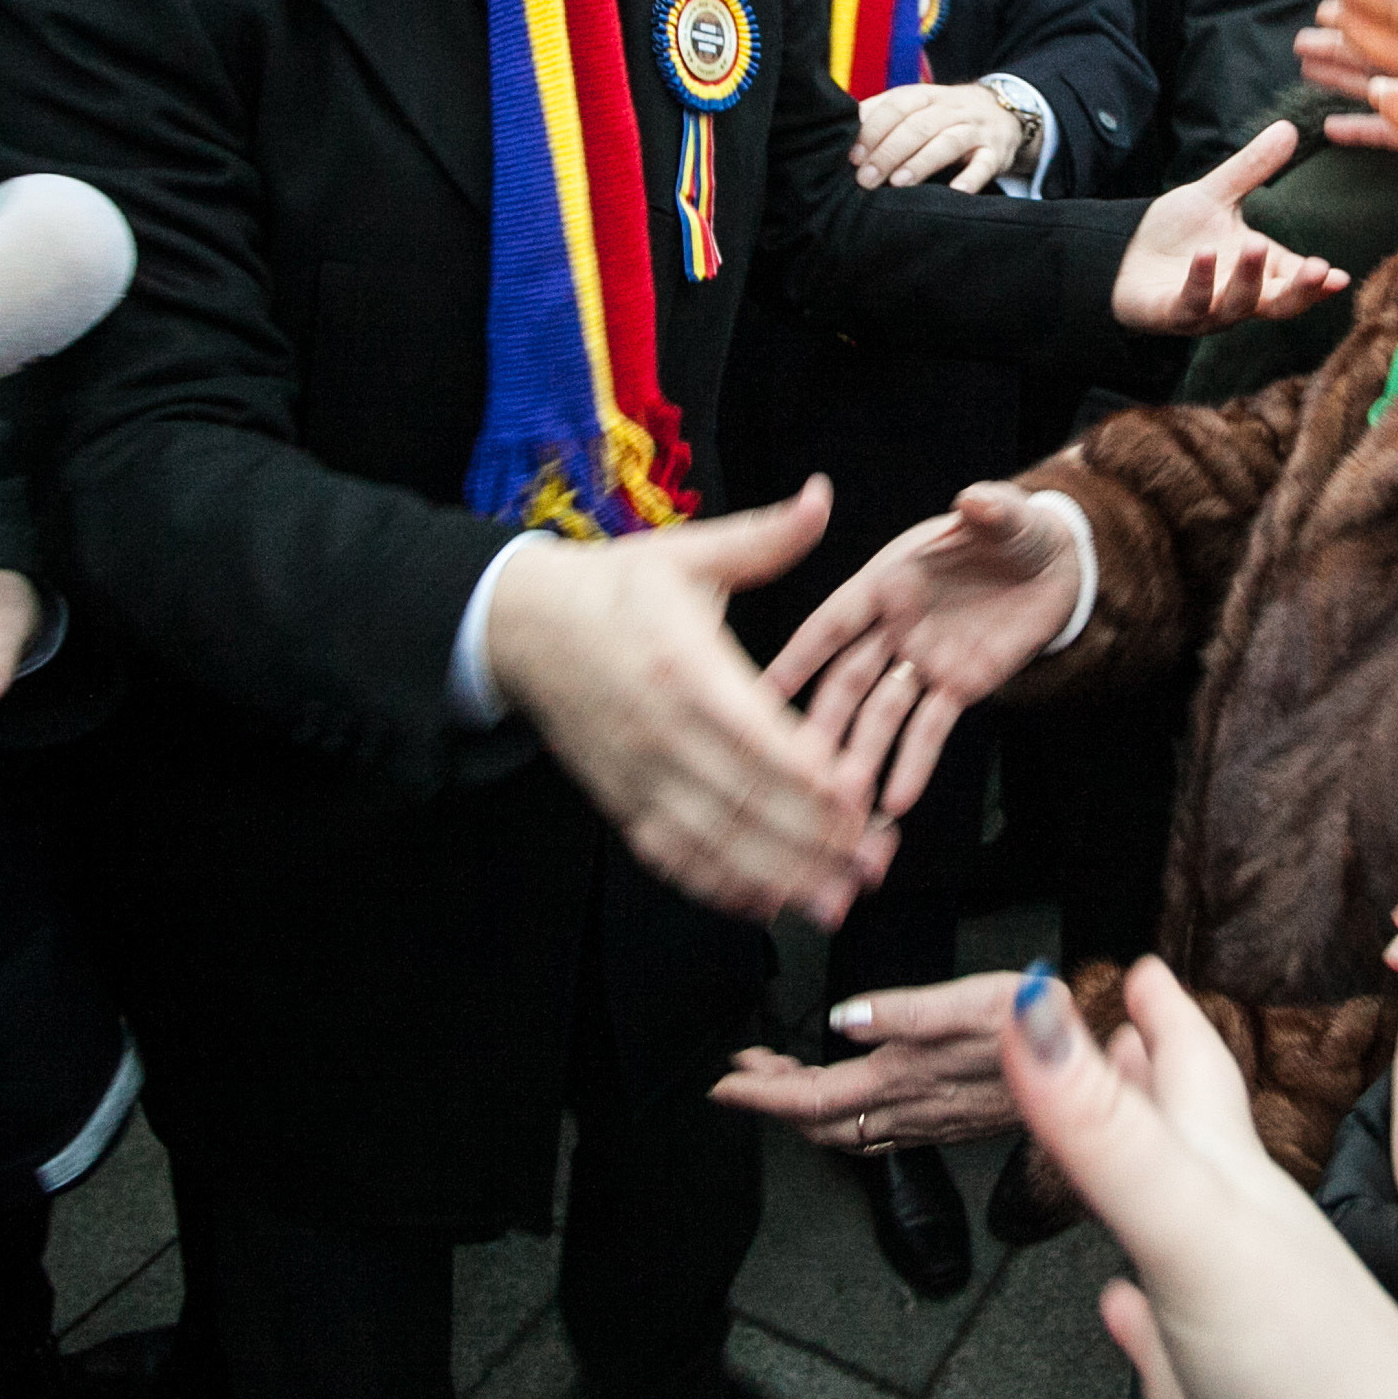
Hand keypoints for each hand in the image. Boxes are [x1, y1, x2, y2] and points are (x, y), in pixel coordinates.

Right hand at [483, 481, 922, 926]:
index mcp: (687, 667)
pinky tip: (764, 903)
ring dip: (775, 878)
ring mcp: (639, 774)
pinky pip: (671, 854)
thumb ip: (764, 539)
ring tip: (835, 901)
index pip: (758, 736)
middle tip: (875, 867)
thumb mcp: (689, 553)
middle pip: (744, 801)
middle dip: (813, 842)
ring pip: (712, 840)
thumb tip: (821, 495)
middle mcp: (663, 731)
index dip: (809, 777)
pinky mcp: (620, 800)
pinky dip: (717, 884)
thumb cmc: (616, 587)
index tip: (859, 803)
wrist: (522, 626)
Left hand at [711, 968, 1022, 1149]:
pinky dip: (842, 1118)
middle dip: (771, 1100)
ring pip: (845, 1131)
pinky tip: (845, 1098)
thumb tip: (842, 1019)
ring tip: (780, 1076)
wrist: (1095, 1054)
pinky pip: (875, 1134)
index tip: (724, 1082)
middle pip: (818, 1122)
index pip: (810, 1098)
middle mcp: (910, 1109)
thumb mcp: (972, 999)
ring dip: (803, 1109)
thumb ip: (903, 1012)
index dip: (760, 1092)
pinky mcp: (946, 1120)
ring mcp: (928, 1120)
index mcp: (904, 1078)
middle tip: (743, 1072)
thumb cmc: (1039, 1019)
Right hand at [767, 481, 1081, 816]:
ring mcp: (922, 661)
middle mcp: (894, 626)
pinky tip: (898, 799)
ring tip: (845, 799)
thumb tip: (974, 500)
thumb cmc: (1016, 530)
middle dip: (824, 722)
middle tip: (797, 768)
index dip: (799, 654)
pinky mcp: (958, 687)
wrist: (1058, 564)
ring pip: (881, 714)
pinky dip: (915, 762)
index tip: (762, 690)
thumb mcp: (1007, 517)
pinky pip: (931, 729)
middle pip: (848, 680)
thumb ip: (989, 511)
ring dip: (862, 754)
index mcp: (889, 579)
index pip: (833, 621)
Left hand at [855, 80, 1022, 191]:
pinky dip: (971, 178)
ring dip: (921, 162)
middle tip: (867, 178)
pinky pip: (985, 164)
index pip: (897, 106)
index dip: (874, 130)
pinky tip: (956, 192)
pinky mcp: (995, 152)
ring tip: (898, 183)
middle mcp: (952, 108)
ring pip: (948, 142)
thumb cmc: (945, 115)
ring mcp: (976, 130)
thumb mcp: (918, 105)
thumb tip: (843, 129)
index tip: (854, 156)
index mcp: (927, 95)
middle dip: (889, 152)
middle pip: (918, 125)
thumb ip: (883, 113)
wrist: (1004, 111)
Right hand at [1003, 958, 1397, 1398]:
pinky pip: (1159, 1332)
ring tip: (1111, 1136)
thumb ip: (1110, 1128)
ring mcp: (1223, 1312)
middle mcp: (1232, 1233)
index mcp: (1232, 1180)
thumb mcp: (1196, 1226)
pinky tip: (1119, 1307)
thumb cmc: (1315, 1370)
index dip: (1165, 1014)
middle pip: (1186, 1132)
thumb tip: (1033, 1010)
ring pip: (1173, 1221)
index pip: (1195, 1071)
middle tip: (1119, 1023)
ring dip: (1140, 1173)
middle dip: (1151, 1073)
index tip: (1141, 966)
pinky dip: (1130, 1308)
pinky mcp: (1210, 1392)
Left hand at [1111, 121, 1348, 332]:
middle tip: (1319, 271)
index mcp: (1256, 272)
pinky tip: (1204, 254)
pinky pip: (1191, 303)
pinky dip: (1200, 281)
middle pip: (1278, 304)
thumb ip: (1252, 168)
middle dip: (1300, 290)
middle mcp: (1237, 296)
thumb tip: (1288, 128)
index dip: (1317, 282)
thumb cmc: (1175, 233)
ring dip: (1249, 279)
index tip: (1340, 276)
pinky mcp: (1171, 313)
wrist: (1121, 252)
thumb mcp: (1216, 195)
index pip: (1294, 280)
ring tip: (1255, 246)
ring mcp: (1206, 310)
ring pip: (1237, 305)